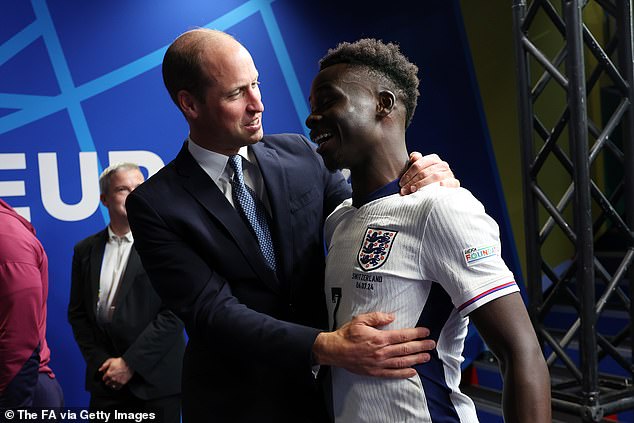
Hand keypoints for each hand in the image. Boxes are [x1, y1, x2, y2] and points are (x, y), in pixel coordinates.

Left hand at [99, 357, 133, 389]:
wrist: (130, 364)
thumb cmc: (121, 362)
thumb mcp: (111, 360)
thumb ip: (104, 365)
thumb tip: (100, 370)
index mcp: (108, 374)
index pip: (104, 379)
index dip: (106, 376)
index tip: (108, 374)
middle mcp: (112, 379)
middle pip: (107, 383)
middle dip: (108, 380)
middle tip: (111, 377)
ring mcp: (117, 382)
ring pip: (111, 386)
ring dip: (112, 383)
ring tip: (114, 380)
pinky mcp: (122, 383)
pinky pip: (117, 388)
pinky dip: (116, 386)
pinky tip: (117, 383)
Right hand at [312, 312, 435, 377]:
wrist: (335, 351)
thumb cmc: (347, 335)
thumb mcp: (360, 320)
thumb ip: (377, 317)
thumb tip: (392, 317)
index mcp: (379, 338)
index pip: (403, 336)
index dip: (416, 334)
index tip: (425, 332)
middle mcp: (382, 352)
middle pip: (406, 349)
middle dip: (421, 346)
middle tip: (431, 344)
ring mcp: (379, 364)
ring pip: (402, 362)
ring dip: (416, 359)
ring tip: (427, 357)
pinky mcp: (375, 372)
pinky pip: (393, 374)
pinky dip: (404, 373)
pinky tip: (413, 371)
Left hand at [400, 152, 459, 194]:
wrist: (437, 192)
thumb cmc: (423, 181)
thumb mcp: (416, 172)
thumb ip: (414, 163)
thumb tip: (415, 156)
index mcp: (433, 159)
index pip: (418, 165)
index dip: (408, 174)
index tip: (401, 184)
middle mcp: (442, 165)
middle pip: (425, 172)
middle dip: (413, 182)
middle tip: (404, 190)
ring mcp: (449, 173)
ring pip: (435, 177)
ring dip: (422, 185)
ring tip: (414, 191)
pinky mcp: (455, 183)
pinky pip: (449, 183)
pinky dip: (443, 185)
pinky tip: (435, 188)